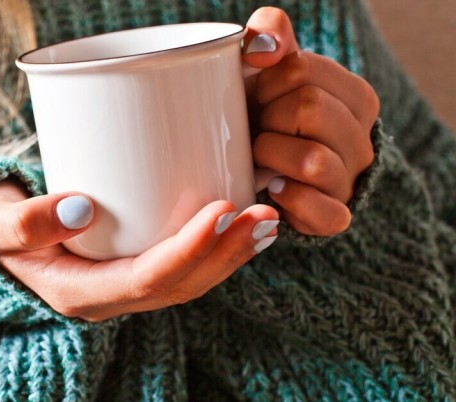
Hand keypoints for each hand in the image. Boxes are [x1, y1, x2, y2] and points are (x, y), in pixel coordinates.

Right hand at [0, 181, 278, 321]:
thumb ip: (25, 222)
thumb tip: (80, 208)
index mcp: (80, 293)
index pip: (146, 281)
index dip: (188, 251)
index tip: (220, 211)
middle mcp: (110, 297)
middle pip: (180, 285)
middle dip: (225, 253)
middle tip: (263, 214)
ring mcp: (124, 286)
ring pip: (190, 280)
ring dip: (231, 253)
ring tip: (268, 220)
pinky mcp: (133, 265)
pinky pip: (184, 266)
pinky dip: (217, 247)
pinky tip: (241, 222)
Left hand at [243, 7, 379, 235]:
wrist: (262, 171)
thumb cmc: (265, 114)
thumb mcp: (268, 70)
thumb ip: (270, 35)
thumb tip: (263, 48)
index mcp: (355, 96)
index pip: (302, 70)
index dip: (267, 83)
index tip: (260, 96)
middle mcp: (362, 139)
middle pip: (309, 108)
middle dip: (269, 116)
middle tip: (259, 127)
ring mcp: (351, 180)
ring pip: (312, 160)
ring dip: (271, 155)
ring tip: (261, 157)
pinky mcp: (335, 217)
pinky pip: (324, 212)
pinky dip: (290, 199)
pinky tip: (273, 188)